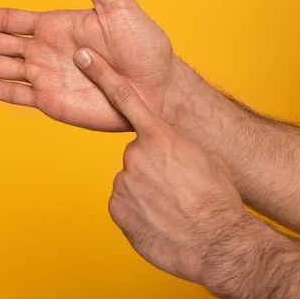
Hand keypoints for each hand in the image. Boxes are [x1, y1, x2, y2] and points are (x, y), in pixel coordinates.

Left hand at [73, 47, 244, 283]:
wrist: (216, 241)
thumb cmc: (216, 199)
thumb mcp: (202, 160)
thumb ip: (174, 146)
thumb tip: (162, 150)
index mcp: (160, 137)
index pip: (125, 98)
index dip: (102, 74)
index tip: (83, 57)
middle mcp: (135, 155)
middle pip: (136, 156)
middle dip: (151, 169)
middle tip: (175, 188)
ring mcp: (123, 181)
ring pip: (130, 182)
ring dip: (145, 193)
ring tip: (171, 208)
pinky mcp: (116, 207)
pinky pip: (124, 204)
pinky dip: (138, 211)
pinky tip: (158, 220)